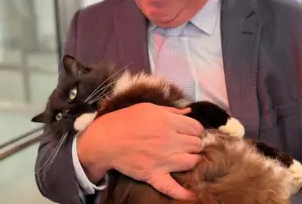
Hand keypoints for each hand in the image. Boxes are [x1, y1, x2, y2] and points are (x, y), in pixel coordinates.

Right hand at [78, 103, 203, 200]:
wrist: (105, 140)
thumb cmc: (125, 120)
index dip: (195, 130)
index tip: (189, 132)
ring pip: (191, 162)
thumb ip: (171, 110)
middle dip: (193, 143)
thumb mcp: (148, 108)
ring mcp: (163, 160)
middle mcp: (169, 141)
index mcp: (168, 122)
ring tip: (184, 157)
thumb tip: (189, 112)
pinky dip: (182, 193)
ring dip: (191, 160)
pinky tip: (191, 194)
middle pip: (196, 144)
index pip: (196, 128)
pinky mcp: (153, 175)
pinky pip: (171, 187)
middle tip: (185, 144)